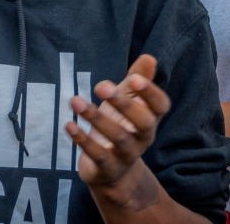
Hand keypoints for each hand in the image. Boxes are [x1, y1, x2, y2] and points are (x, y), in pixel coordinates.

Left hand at [66, 55, 169, 188]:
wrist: (112, 171)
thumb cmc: (121, 126)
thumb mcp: (128, 101)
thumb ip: (138, 80)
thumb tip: (149, 57)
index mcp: (151, 118)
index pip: (161, 106)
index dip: (150, 93)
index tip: (134, 79)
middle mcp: (143, 137)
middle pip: (143, 122)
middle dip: (124, 103)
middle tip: (101, 85)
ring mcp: (127, 155)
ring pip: (117, 138)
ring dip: (96, 118)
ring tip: (75, 101)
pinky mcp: (108, 168)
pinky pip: (98, 155)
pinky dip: (83, 140)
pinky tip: (69, 124)